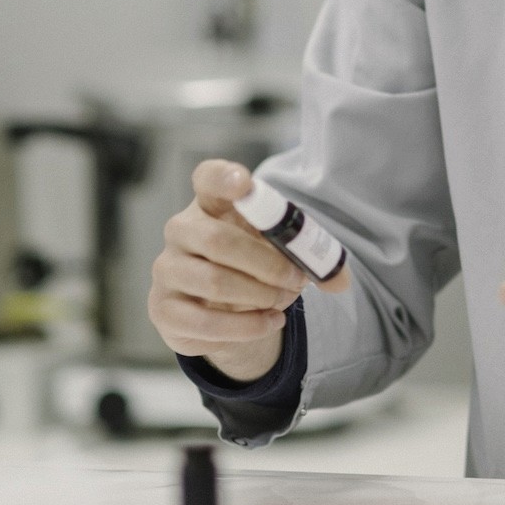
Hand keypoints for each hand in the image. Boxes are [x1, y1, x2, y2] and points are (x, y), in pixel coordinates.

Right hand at [148, 159, 349, 382]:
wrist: (224, 306)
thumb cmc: (255, 263)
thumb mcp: (284, 250)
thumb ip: (313, 257)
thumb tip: (341, 281)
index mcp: (212, 203)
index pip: (209, 178)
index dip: (224, 177)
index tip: (244, 183)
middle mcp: (181, 230)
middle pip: (218, 241)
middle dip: (266, 264)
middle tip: (295, 280)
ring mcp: (167, 269)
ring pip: (214, 282)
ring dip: (259, 296)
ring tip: (282, 301)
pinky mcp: (163, 309)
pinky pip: (204, 323)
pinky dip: (245, 327)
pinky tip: (269, 323)